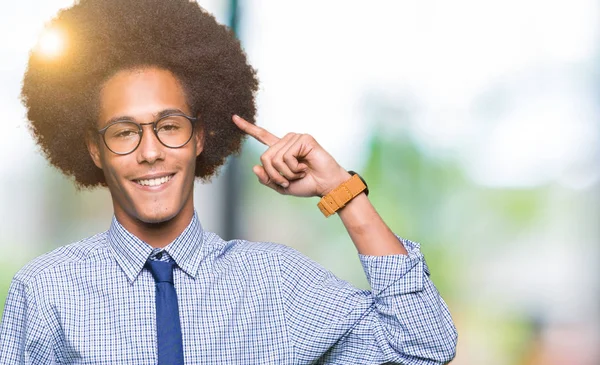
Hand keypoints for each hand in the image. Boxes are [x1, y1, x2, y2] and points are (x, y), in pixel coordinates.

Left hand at [232, 115, 350, 196]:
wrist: (325, 186)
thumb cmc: (307, 184)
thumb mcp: (281, 186)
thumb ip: (267, 179)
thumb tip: (254, 167)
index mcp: (280, 149)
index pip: (261, 136)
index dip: (247, 127)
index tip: (234, 118)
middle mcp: (286, 141)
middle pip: (265, 157)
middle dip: (275, 174)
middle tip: (288, 181)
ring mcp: (295, 139)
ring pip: (275, 158)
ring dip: (287, 173)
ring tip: (300, 173)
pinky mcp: (303, 139)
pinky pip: (287, 156)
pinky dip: (294, 168)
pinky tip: (305, 167)